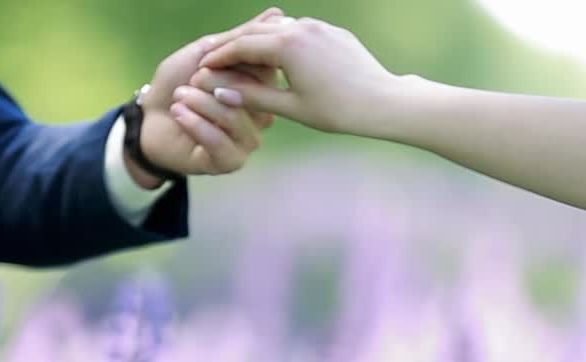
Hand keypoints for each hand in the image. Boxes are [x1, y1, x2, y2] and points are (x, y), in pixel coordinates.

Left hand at [130, 8, 283, 185]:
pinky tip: (179, 114)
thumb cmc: (177, 84)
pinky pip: (221, 143)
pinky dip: (196, 124)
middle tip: (192, 79)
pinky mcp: (230, 162)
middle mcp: (261, 116)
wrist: (148, 118)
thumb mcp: (204, 53)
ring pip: (235, 119)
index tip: (205, 60)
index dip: (235, 62)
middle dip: (217, 82)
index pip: (265, 71)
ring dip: (202, 103)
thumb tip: (277, 12)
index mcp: (260, 90)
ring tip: (179, 97)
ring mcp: (247, 141)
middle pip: (252, 95)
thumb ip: (238, 38)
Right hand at [194, 17, 398, 135]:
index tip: (202, 67)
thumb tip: (219, 92)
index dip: (219, 57)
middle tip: (212, 56)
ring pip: (277, 28)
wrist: (383, 101)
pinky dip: (279, 41)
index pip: (242, 46)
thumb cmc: (338, 110)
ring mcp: (319, 27)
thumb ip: (253, 97)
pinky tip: (273, 56)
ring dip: (256, 40)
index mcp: (288, 46)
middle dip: (233, 44)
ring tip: (240, 57)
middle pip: (256, 31)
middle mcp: (302, 28)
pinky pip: (298, 31)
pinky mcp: (332, 32)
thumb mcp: (291, 107)